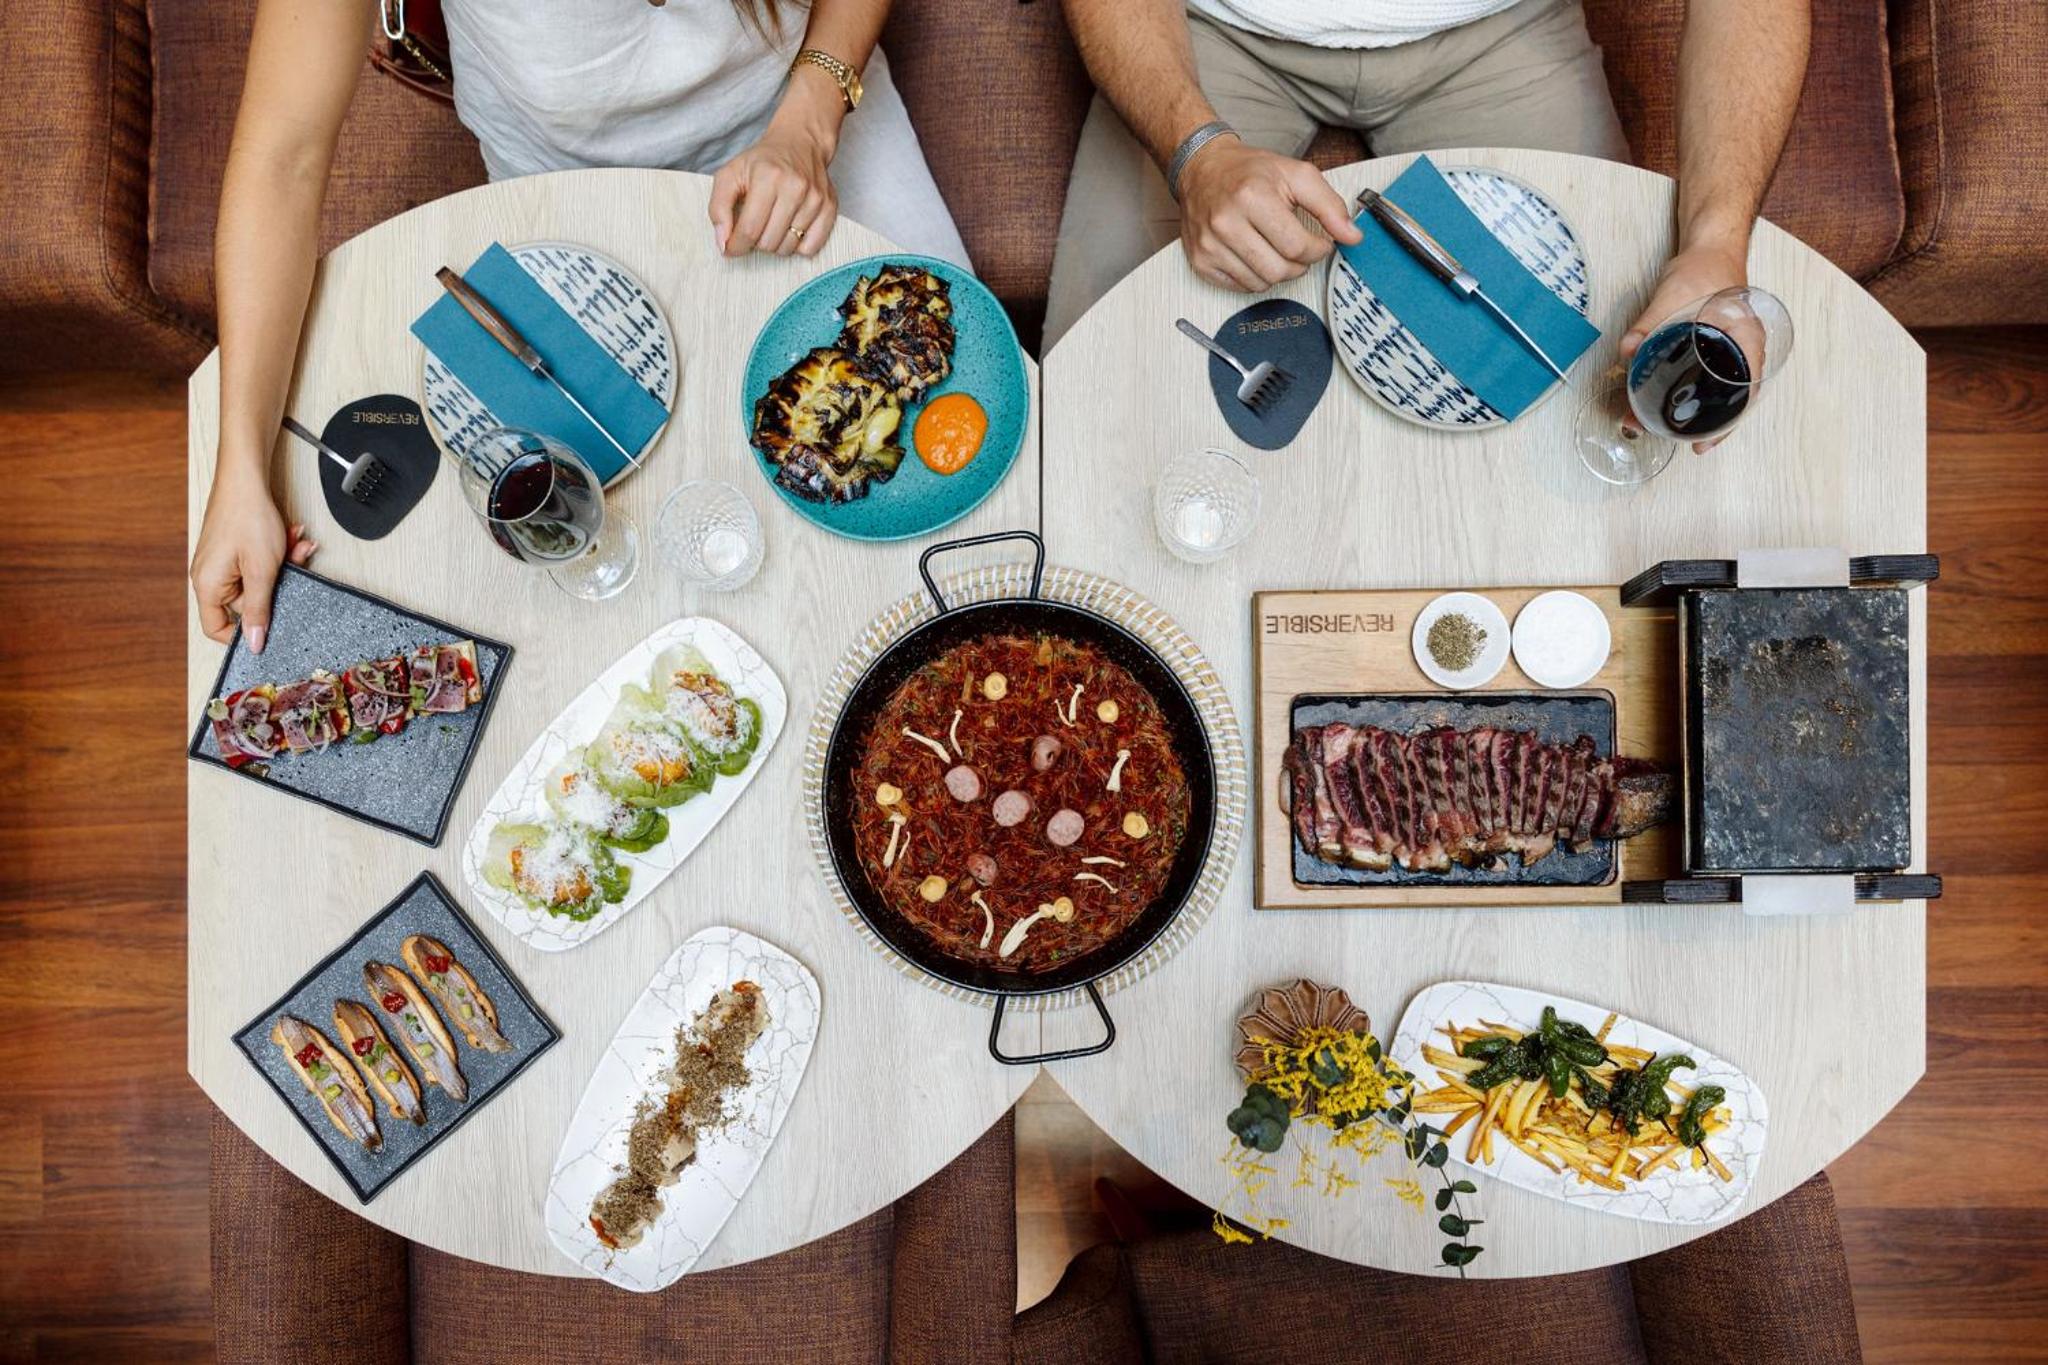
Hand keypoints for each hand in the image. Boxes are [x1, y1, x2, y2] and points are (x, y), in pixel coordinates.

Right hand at [190, 463, 315, 650]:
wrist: (246, 478)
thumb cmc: (247, 518)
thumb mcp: (261, 571)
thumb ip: (260, 610)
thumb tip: (255, 644)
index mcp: (209, 587)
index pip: (217, 628)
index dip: (243, 635)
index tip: (270, 630)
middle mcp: (211, 577)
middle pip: (248, 603)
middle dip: (278, 586)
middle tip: (296, 567)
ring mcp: (222, 563)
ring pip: (260, 581)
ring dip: (284, 565)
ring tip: (298, 546)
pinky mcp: (234, 551)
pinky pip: (259, 564)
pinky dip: (279, 554)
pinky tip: (293, 538)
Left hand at [708, 107, 838, 259]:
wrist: (800, 143)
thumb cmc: (762, 162)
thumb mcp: (730, 175)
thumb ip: (718, 208)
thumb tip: (723, 243)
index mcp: (767, 177)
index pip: (749, 229)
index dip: (735, 245)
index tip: (730, 246)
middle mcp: (795, 188)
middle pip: (768, 242)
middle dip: (755, 242)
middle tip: (754, 227)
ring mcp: (815, 199)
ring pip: (788, 248)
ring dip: (775, 244)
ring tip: (771, 225)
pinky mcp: (830, 208)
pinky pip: (810, 248)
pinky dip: (797, 246)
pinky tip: (790, 230)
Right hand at [1175, 138, 1362, 291]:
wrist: (1203, 170)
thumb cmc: (1250, 171)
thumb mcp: (1296, 175)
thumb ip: (1329, 205)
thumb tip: (1352, 236)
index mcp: (1252, 196)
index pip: (1297, 247)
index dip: (1318, 250)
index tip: (1320, 243)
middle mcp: (1226, 222)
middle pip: (1279, 270)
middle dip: (1299, 264)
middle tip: (1300, 248)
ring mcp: (1210, 244)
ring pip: (1261, 283)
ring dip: (1278, 272)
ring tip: (1277, 250)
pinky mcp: (1200, 260)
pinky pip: (1240, 286)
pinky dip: (1255, 277)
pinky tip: (1256, 255)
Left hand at [1620, 238, 1748, 451]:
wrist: (1710, 244)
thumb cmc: (1704, 268)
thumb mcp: (1673, 296)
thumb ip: (1649, 324)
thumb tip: (1627, 352)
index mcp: (1747, 344)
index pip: (1744, 395)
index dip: (1724, 425)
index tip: (1701, 446)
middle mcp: (1742, 351)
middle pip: (1724, 398)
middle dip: (1695, 422)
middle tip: (1662, 436)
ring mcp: (1728, 349)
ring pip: (1711, 389)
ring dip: (1685, 406)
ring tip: (1650, 422)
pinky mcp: (1711, 344)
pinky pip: (1702, 375)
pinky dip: (1684, 388)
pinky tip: (1660, 397)